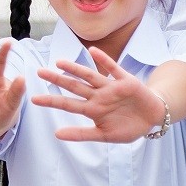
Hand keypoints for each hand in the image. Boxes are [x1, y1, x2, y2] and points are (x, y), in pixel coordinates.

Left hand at [33, 45, 167, 142]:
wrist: (152, 118)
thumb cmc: (128, 127)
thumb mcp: (104, 135)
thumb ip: (81, 134)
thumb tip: (56, 134)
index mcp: (92, 109)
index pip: (67, 104)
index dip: (52, 100)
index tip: (34, 99)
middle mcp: (98, 96)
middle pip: (74, 86)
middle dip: (57, 79)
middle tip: (39, 72)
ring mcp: (110, 87)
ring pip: (90, 76)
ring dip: (75, 68)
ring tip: (59, 62)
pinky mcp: (126, 81)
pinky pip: (114, 69)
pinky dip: (104, 60)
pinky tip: (93, 51)